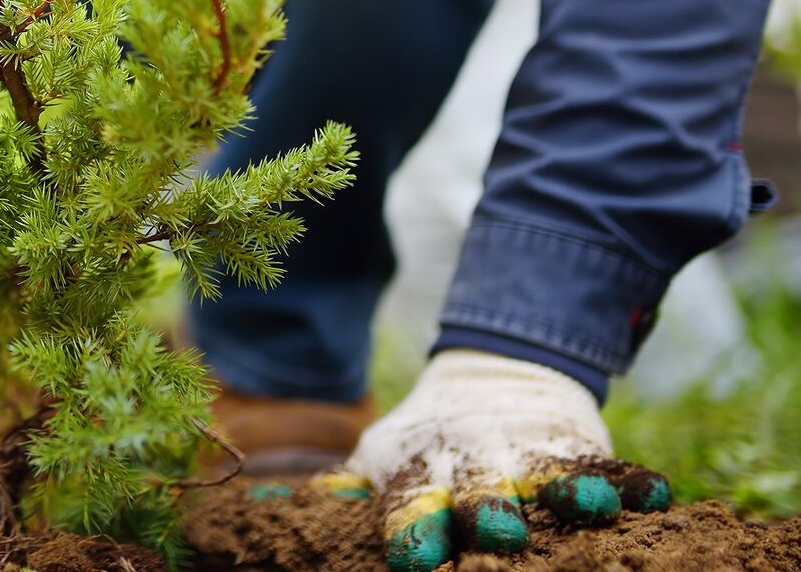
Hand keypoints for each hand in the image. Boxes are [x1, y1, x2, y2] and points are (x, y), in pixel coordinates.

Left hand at [322, 349, 669, 570]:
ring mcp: (531, 459)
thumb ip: (347, 487)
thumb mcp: (384, 457)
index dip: (413, 530)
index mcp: (423, 478)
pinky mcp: (579, 450)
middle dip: (487, 513)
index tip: (413, 555)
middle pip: (481, 497)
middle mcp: (477, 471)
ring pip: (550, 480)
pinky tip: (654, 494)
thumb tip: (277, 506)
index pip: (413, 506)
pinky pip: (610, 469)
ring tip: (587, 505)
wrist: (491, 376)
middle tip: (497, 530)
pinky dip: (632, 482)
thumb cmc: (428, 442)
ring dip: (568, 494)